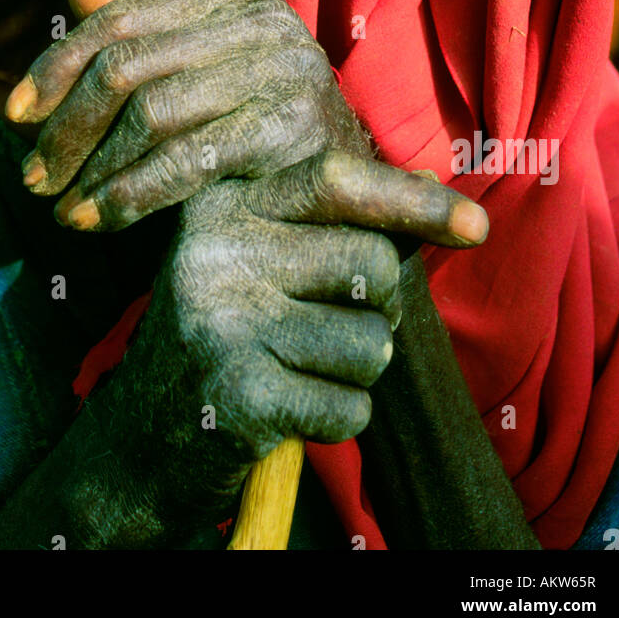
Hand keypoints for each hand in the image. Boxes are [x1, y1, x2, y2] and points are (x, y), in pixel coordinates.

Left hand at [6, 0, 486, 244]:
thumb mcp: (198, 70)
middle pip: (129, 65)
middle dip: (67, 127)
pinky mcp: (294, 126)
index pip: (124, 18)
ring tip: (62, 206)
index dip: (58, 65)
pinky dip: (132, 193)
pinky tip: (98, 219)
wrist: (352, 197)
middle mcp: (267, 18)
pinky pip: (187, 158)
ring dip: (93, 167)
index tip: (13, 114)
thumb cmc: (261, 128)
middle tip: (33, 177)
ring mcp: (286, 68)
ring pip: (150, 111)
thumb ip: (138, 24)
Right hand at [98, 152, 477, 522]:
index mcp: (224, 203)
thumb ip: (333, 223)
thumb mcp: (259, 258)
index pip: (337, 180)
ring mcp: (224, 323)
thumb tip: (432, 186)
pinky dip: (338, 419)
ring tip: (302, 369)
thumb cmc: (227, 333)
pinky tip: (290, 410)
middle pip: (373, 262)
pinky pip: (350, 407)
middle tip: (341, 325)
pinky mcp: (240, 395)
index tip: (476, 227)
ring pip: (370, 342)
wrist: (142, 436)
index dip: (414, 200)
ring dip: (358, 370)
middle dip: (382, 308)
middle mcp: (216, 250)